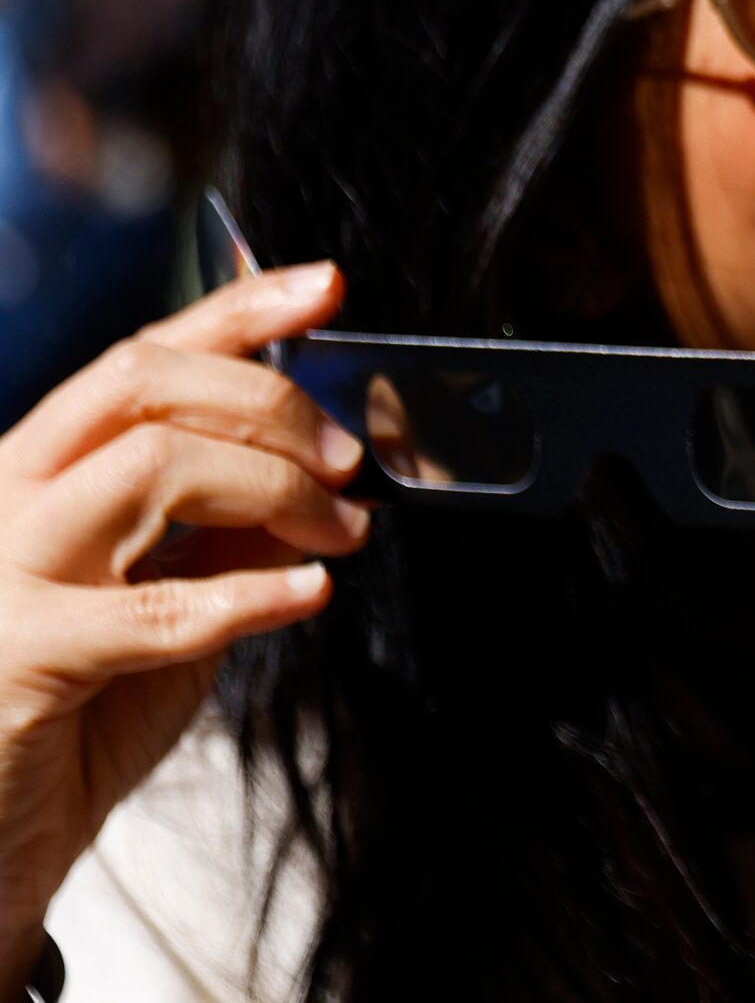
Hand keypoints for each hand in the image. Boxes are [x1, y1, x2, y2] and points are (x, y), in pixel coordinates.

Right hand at [0, 267, 367, 966]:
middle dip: (270, 402)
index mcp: (45, 470)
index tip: (326, 286)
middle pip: (142, 385)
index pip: (143, 357)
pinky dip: (252, 593)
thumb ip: (230, 525)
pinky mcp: (21, 656)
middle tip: (348, 457)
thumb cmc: (81, 717)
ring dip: (275, 491)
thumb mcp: (177, 594)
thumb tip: (322, 459)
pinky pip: (153, 606)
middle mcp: (10, 500)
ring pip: (149, 467)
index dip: (239, 310)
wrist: (0, 839)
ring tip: (337, 531)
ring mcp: (6, 572)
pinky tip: (307, 597)